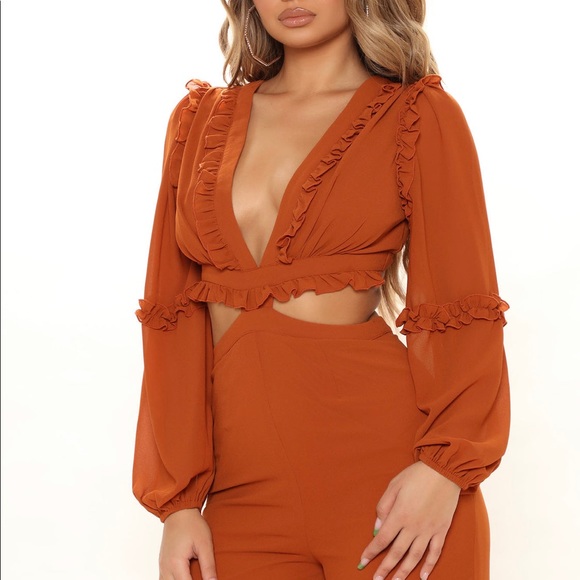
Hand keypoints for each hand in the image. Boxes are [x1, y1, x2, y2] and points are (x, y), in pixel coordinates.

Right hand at [159, 508, 216, 579]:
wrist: (179, 510)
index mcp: (176, 564)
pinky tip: (184, 576)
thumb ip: (208, 566)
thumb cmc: (192, 524)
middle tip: (200, 577)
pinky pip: (164, 579)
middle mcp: (166, 567)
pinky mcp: (162, 562)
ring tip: (193, 576)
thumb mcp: (205, 544)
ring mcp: (162, 565)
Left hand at [358, 461, 460, 579]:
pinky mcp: (441, 530)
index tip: (362, 562)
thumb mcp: (394, 485)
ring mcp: (429, 530)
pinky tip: (422, 576)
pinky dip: (429, 565)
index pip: (382, 539)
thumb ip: (383, 507)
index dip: (371, 551)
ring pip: (415, 556)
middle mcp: (414, 526)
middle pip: (397, 552)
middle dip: (385, 568)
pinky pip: (435, 552)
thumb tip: (377, 528)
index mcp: (399, 514)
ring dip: (404, 571)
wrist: (443, 470)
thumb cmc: (416, 475)